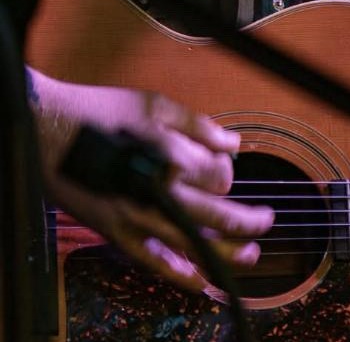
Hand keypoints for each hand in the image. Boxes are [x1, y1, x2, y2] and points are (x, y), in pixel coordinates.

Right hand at [30, 68, 273, 291]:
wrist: (47, 130)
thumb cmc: (101, 111)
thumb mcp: (156, 104)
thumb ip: (200, 125)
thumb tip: (234, 142)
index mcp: (172, 154)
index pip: (220, 174)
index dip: (227, 170)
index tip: (221, 164)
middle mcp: (158, 189)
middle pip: (217, 213)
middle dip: (248, 220)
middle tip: (267, 220)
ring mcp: (136, 215)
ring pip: (192, 241)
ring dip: (227, 252)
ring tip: (250, 255)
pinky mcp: (115, 232)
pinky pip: (152, 261)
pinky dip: (178, 273)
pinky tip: (200, 281)